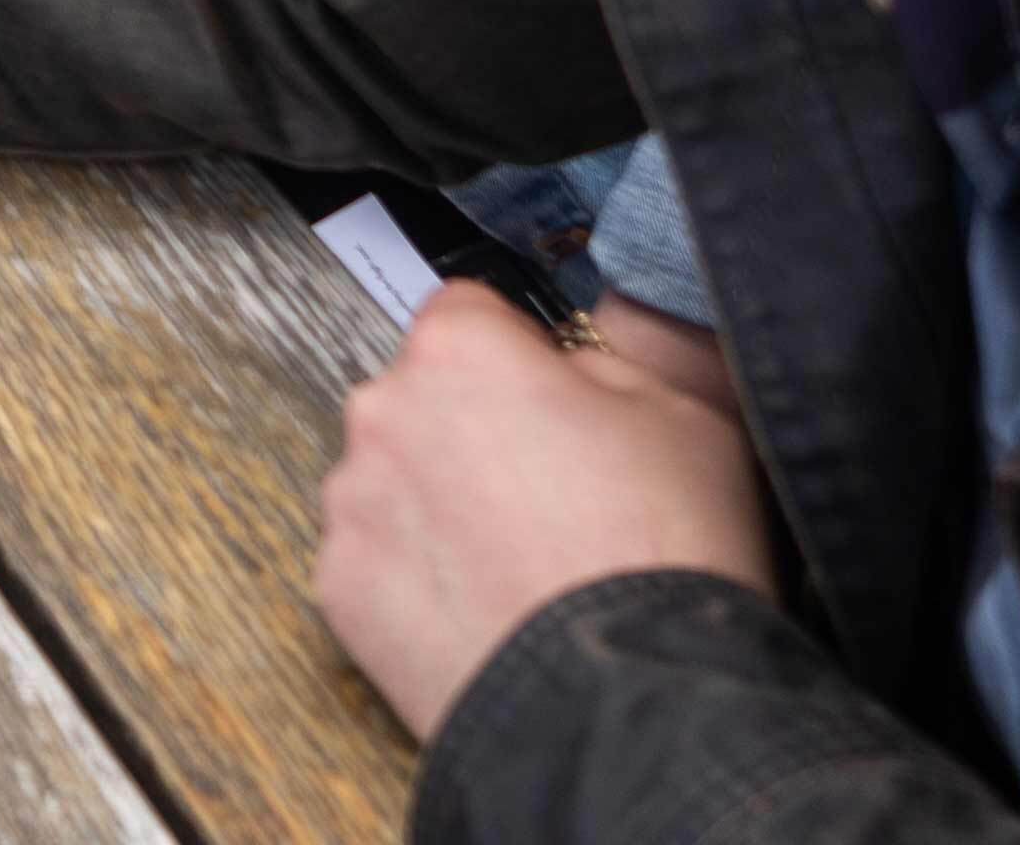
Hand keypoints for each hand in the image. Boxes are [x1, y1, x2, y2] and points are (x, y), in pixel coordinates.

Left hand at [313, 284, 780, 743]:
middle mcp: (381, 410)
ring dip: (439, 507)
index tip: (553, 405)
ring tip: (521, 570)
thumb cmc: (667, 551)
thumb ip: (600, 364)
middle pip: (423, 399)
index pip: (469, 313)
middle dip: (473, 432)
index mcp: (459, 350)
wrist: (628, 706)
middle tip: (549, 500)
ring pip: (394, 481)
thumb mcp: (682, 415)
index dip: (519, 358)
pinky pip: (377, 561)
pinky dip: (417, 581)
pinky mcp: (337, 590)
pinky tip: (486, 614)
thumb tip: (560, 367)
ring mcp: (350, 503)